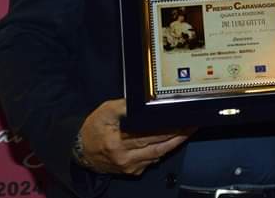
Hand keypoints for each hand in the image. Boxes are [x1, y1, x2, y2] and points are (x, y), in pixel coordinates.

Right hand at [77, 98, 193, 174]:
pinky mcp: (132, 171)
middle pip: (158, 144)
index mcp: (118, 141)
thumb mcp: (106, 111)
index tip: (182, 119)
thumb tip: (145, 101)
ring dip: (175, 143)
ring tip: (188, 131)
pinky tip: (173, 141)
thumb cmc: (94, 128)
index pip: (150, 133)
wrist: (81, 151)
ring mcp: (129, 166)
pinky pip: (152, 160)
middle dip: (178, 134)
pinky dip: (163, 150)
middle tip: (193, 124)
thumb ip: (126, 106)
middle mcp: (125, 157)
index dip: (168, 126)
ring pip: (158, 154)